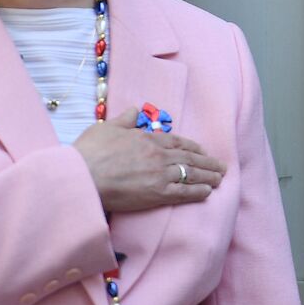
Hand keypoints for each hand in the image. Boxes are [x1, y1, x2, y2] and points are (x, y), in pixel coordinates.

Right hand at [73, 107, 226, 212]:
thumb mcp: (106, 128)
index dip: (193, 147)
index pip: (177, 142)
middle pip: (189, 158)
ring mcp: (159, 174)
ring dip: (208, 176)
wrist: (82, 176)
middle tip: (221, 166)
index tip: (203, 151)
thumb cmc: (89, 152)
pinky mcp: (156, 194)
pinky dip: (198, 192)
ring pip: (191, 174)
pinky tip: (208, 192)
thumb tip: (135, 110)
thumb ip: (124, 120)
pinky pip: (183, 192)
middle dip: (207, 162)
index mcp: (147, 139)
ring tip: (220, 178)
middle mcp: (158, 155)